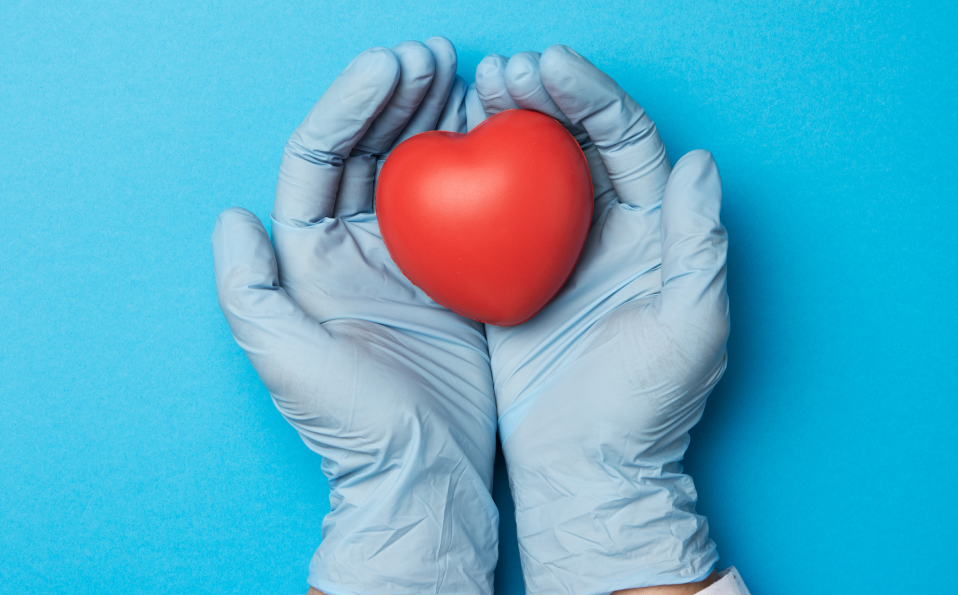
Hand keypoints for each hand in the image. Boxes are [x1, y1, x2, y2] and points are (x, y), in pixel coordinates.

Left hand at [212, 39, 497, 594]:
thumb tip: (232, 218)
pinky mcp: (453, 276)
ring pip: (416, 170)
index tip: (391, 66)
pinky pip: (463, 207)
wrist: (423, 471)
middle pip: (368, 151)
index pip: (322, 158)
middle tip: (435, 56)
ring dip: (435, 119)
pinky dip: (476, 167)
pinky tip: (496, 135)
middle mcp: (353, 248)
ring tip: (465, 76)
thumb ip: (249, 289)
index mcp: (309, 257)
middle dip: (396, 97)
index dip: (351, 105)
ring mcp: (405, 259)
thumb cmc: (352, 423)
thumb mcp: (286, 358)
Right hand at [474, 47, 728, 593]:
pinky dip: (470, 182)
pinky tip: (445, 155)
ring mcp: (553, 255)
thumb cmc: (644, 407)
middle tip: (499, 72)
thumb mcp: (689, 327)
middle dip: (541, 99)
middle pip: (574, 144)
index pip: (625, 143)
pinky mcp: (510, 280)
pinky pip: (489, 218)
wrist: (585, 469)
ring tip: (471, 94)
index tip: (549, 66)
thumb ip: (697, 244)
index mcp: (651, 233)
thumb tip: (698, 161)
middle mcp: (604, 233)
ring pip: (529, 172)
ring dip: (503, 129)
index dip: (591, 97)